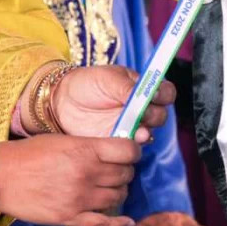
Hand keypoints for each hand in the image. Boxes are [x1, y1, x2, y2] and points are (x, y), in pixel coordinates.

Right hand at [0, 134, 140, 225]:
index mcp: (84, 150)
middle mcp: (86, 174)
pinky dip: (118, 223)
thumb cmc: (26, 154)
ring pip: (118, 197)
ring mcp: (80, 198)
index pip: (127, 151)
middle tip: (117, 170)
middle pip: (125, 175)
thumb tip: (110, 152)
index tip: (129, 154)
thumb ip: (87, 146)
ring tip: (110, 188)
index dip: (133, 152)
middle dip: (125, 171)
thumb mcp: (60, 139)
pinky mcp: (70, 217)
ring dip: (119, 192)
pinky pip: (103, 223)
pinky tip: (126, 220)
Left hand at [50, 65, 174, 141]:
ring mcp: (130, 126)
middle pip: (160, 115)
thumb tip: (144, 94)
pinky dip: (132, 145)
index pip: (164, 92)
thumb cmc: (86, 83)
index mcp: (141, 88)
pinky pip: (132, 147)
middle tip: (143, 112)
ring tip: (138, 130)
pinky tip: (127, 139)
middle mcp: (140, 108)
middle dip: (154, 115)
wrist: (62, 102)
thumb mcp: (106, 78)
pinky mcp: (118, 141)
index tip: (155, 94)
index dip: (164, 94)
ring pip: (149, 132)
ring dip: (146, 131)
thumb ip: (126, 87)